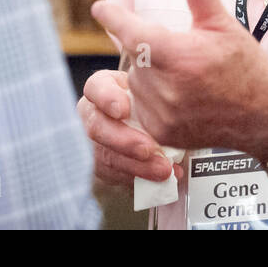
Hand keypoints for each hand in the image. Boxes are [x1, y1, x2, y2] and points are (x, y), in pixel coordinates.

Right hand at [77, 69, 176, 186]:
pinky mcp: (99, 164)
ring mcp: (92, 140)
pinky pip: (113, 175)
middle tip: (150, 149)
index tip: (123, 110)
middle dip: (125, 141)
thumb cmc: (146, 101)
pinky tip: (158, 179)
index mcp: (102, 87)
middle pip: (97, 127)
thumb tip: (176, 96)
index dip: (107, 99)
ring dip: (135, 166)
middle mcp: (91, 112)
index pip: (95, 88)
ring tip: (162, 169)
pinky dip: (137, 178)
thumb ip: (155, 90)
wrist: (144, 123)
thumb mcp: (150, 89)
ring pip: (105, 156)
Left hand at [90, 0, 267, 160]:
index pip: (133, 34)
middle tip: (178, 49)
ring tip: (183, 74)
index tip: (100, 8)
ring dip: (148, 73)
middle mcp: (168, 89)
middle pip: (136, 57)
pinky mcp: (163, 133)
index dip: (114, 18)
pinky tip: (178, 93)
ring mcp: (164, 115)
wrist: (267, 117)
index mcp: (181, 57)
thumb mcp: (224, 25)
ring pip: (136, 82)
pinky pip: (141, 105)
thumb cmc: (247, 66)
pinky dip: (152, 95)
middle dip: (147, 48)